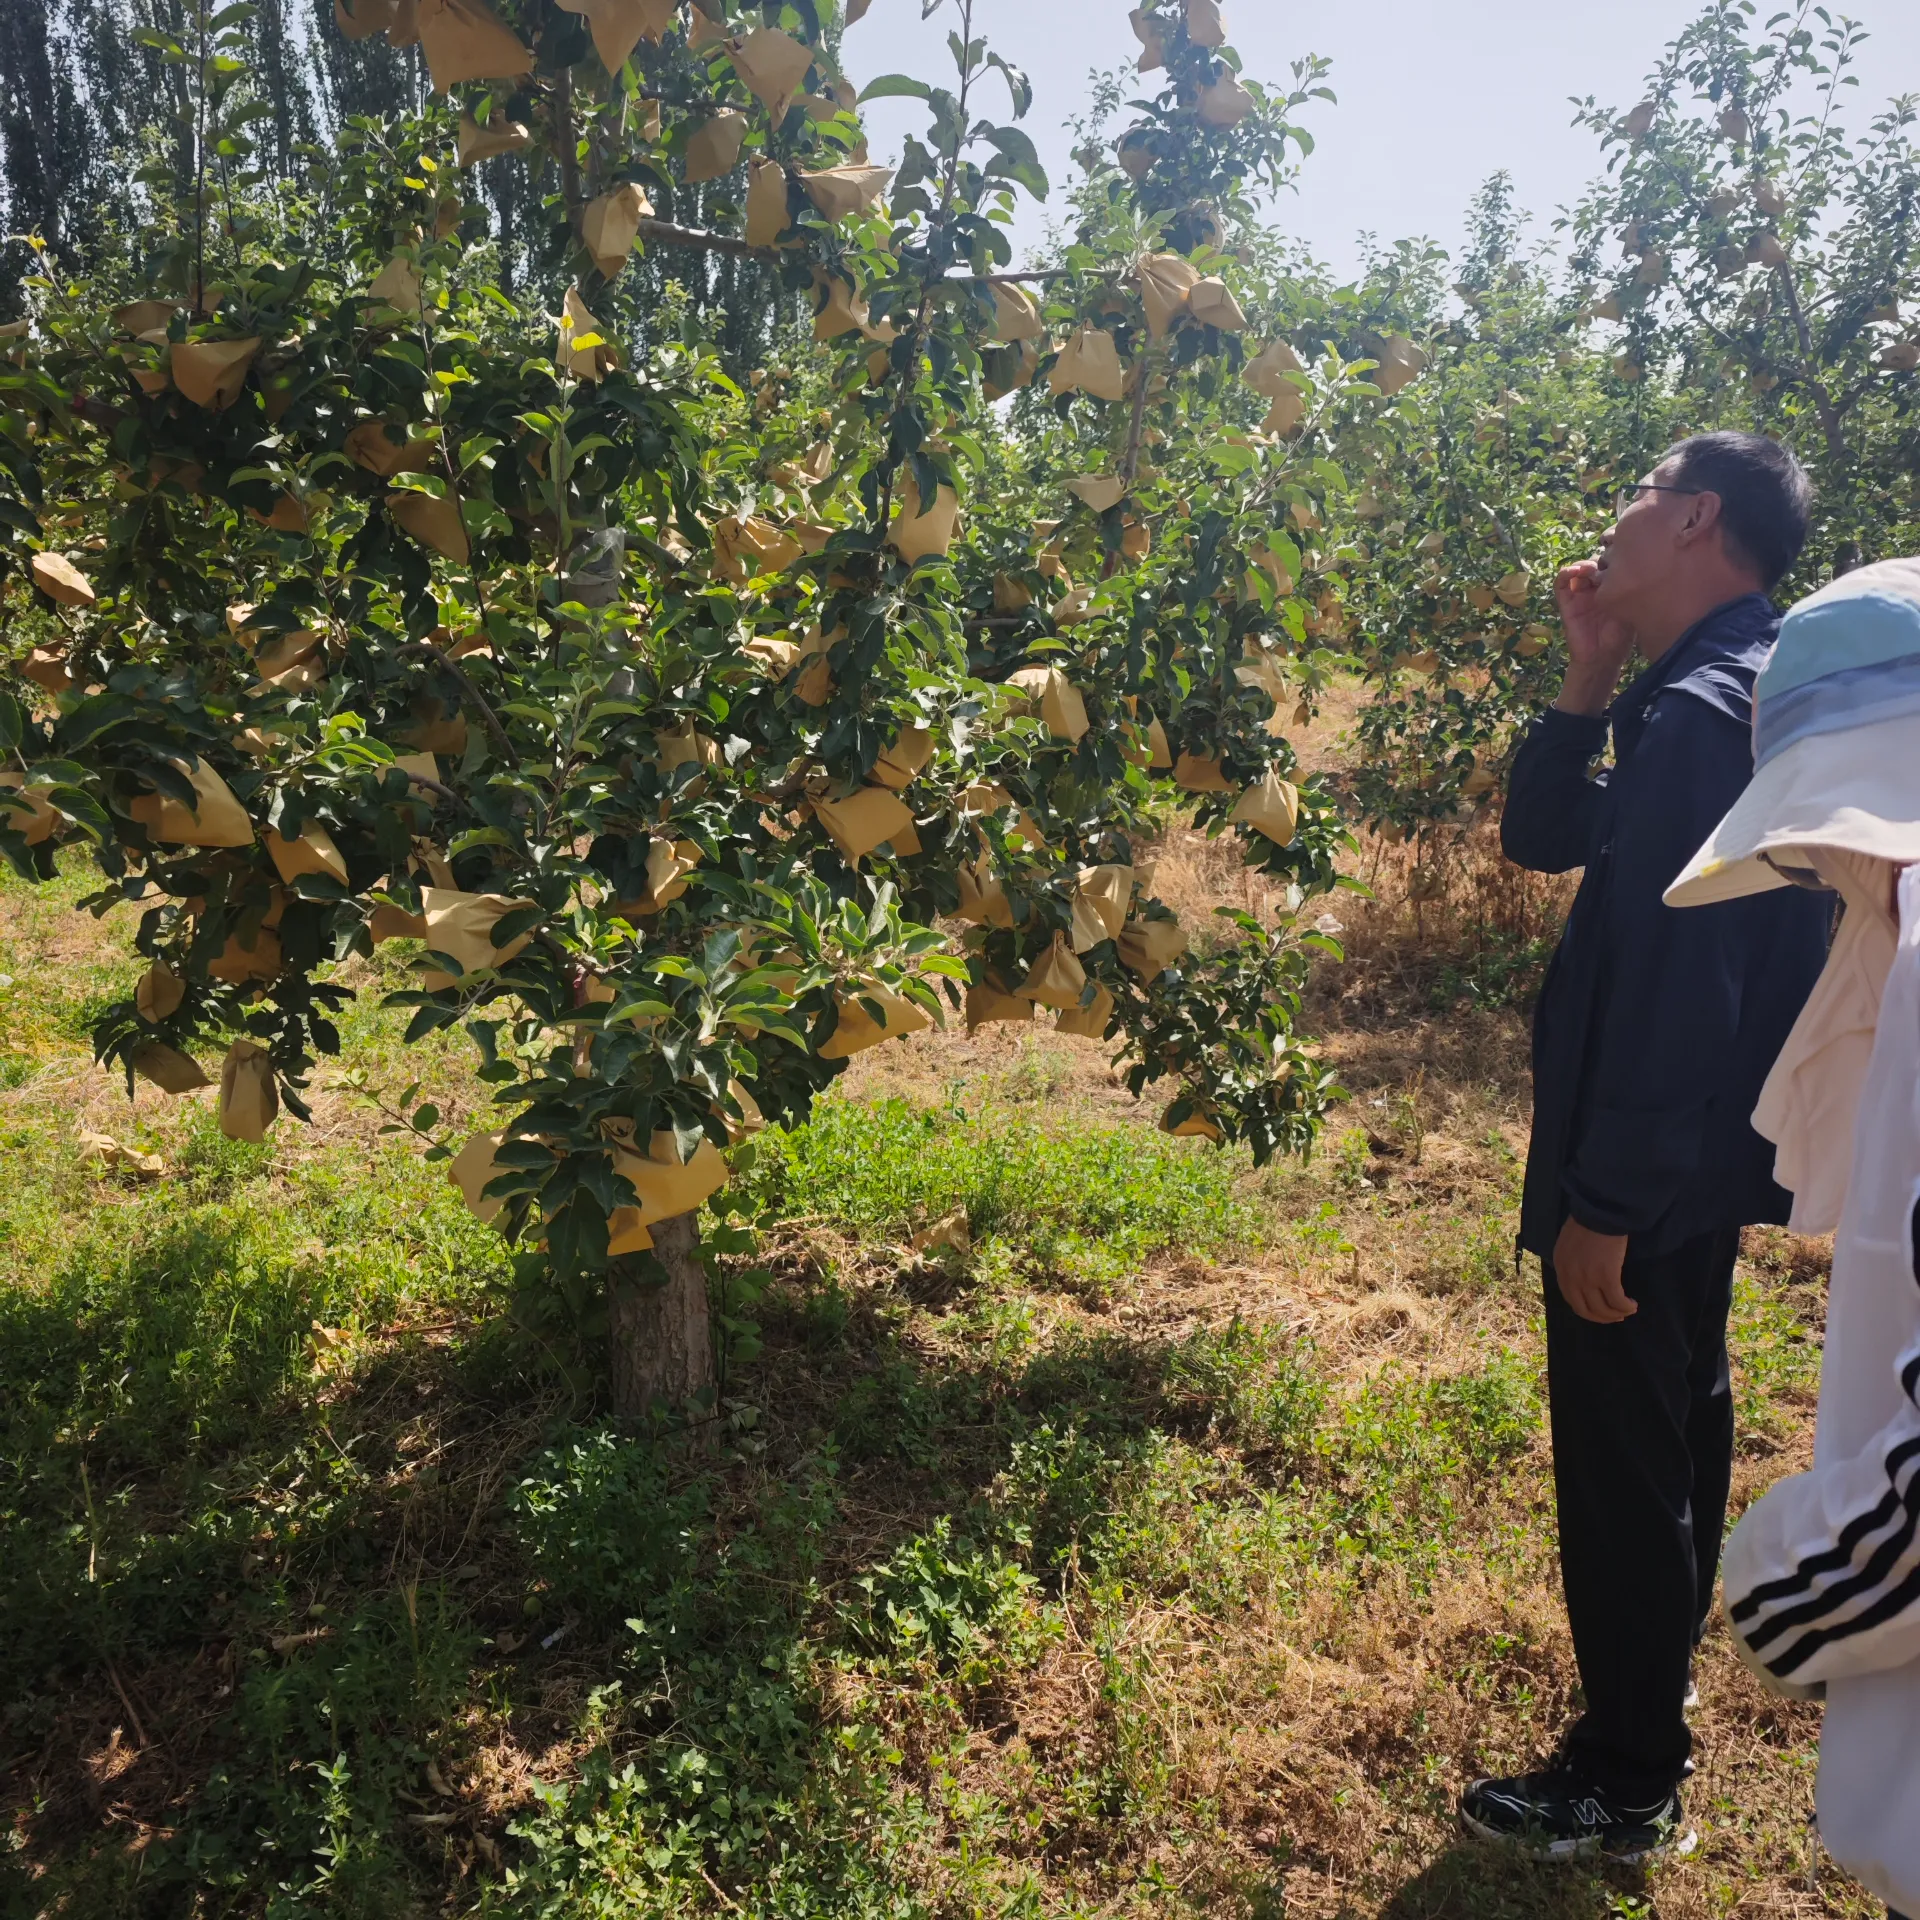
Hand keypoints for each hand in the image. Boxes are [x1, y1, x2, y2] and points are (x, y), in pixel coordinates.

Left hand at [1552, 1216, 1635, 1322]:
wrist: (1600, 1212)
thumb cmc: (1587, 1223)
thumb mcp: (1569, 1245)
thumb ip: (1572, 1263)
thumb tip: (1583, 1279)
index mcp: (1560, 1268)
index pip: (1571, 1299)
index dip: (1587, 1310)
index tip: (1600, 1311)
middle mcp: (1571, 1278)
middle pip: (1585, 1310)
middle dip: (1602, 1317)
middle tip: (1616, 1316)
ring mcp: (1588, 1279)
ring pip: (1602, 1309)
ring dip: (1616, 1314)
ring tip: (1628, 1309)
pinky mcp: (1606, 1277)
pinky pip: (1617, 1301)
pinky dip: (1626, 1306)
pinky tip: (1632, 1304)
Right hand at [1553, 560, 1637, 715]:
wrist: (1603, 658)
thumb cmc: (1621, 637)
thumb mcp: (1631, 607)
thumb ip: (1629, 587)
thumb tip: (1634, 565)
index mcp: (1612, 588)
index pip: (1611, 563)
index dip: (1615, 556)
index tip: (1622, 556)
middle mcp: (1595, 588)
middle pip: (1595, 562)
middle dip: (1601, 558)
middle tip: (1608, 562)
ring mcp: (1580, 594)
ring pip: (1579, 568)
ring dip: (1584, 564)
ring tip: (1592, 568)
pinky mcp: (1566, 602)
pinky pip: (1562, 582)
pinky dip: (1567, 573)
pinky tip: (1577, 572)